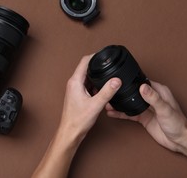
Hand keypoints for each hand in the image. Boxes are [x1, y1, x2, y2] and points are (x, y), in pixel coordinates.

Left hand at [32, 55, 121, 177]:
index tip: (104, 54)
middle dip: (98, 66)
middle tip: (109, 65)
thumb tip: (116, 80)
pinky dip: (96, 85)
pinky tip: (103, 91)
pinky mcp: (78, 95)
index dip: (95, 55)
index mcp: (75, 81)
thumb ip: (107, 91)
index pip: (84, 61)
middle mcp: (74, 83)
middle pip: (86, 68)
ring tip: (108, 78)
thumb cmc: (78, 120)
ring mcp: (75, 89)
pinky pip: (88, 85)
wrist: (70, 133)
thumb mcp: (96, 105)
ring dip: (97, 77)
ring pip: (88, 77)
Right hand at [106, 81, 186, 151]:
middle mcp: (152, 98)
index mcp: (159, 91)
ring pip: (130, 103)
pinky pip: (130, 113)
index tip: (120, 80)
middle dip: (122, 92)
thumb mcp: (165, 109)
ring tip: (108, 103)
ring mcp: (147, 108)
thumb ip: (153, 98)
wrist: (180, 141)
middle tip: (110, 92)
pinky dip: (121, 113)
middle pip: (134, 92)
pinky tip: (113, 113)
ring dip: (120, 104)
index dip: (131, 80)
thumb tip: (143, 87)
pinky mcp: (143, 117)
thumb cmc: (178, 123)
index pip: (142, 82)